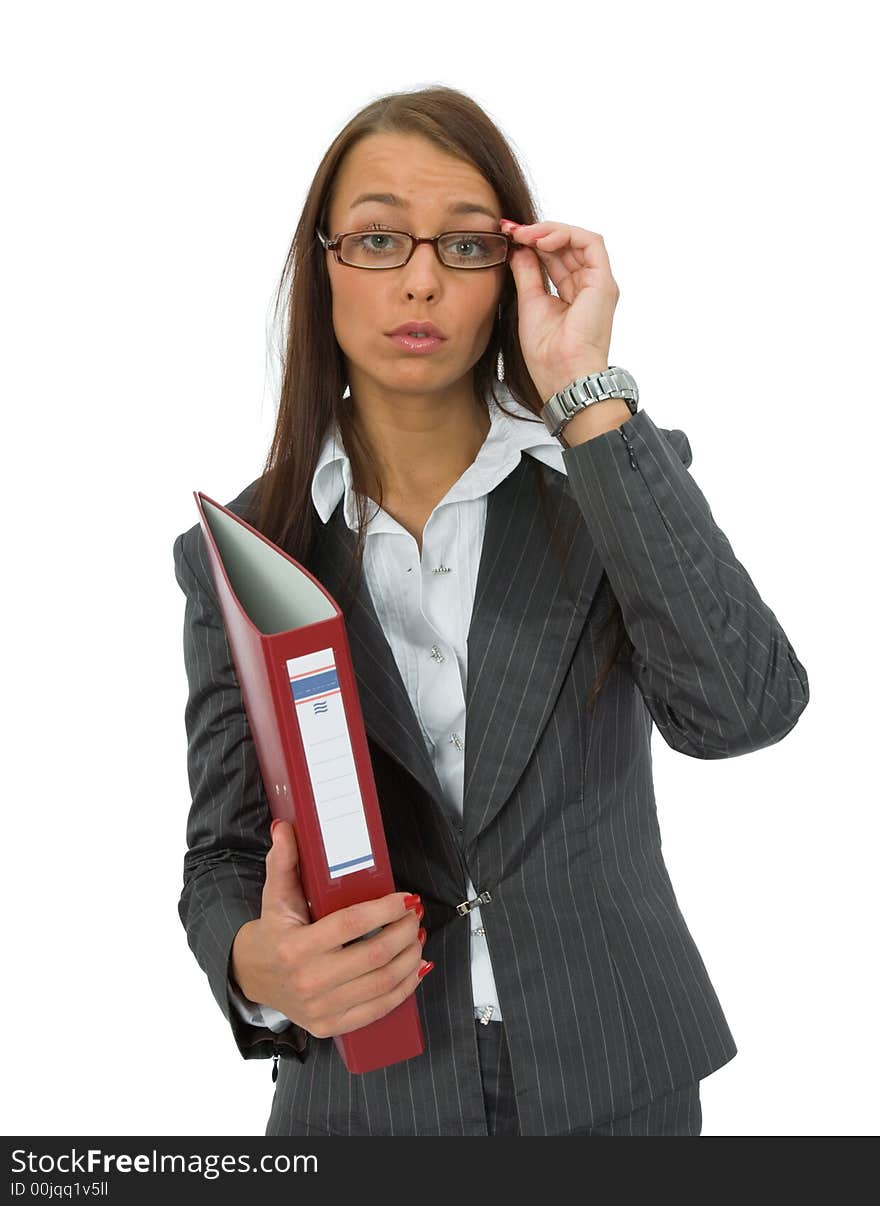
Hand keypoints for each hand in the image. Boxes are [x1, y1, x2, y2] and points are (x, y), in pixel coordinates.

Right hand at [230, 819, 430, 1037]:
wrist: (252, 977)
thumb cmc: (272, 932)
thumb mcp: (275, 895)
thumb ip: (283, 860)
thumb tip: (285, 827)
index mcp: (295, 947)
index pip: (350, 925)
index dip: (384, 910)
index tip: (406, 898)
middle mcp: (309, 980)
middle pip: (373, 955)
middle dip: (404, 932)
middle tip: (415, 915)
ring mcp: (321, 1007)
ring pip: (381, 983)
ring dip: (409, 959)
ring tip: (417, 937)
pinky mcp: (330, 1025)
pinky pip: (377, 1009)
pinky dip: (403, 989)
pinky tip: (415, 969)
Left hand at [500, 218, 619, 401]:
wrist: (561, 375)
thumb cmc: (547, 352)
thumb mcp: (530, 303)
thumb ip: (527, 274)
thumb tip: (519, 248)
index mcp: (572, 294)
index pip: (554, 257)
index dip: (532, 242)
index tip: (508, 236)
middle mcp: (588, 286)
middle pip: (565, 246)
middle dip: (536, 233)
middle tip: (510, 230)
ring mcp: (598, 283)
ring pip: (578, 240)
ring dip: (548, 231)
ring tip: (523, 235)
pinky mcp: (604, 282)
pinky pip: (591, 243)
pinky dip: (566, 234)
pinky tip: (541, 239)